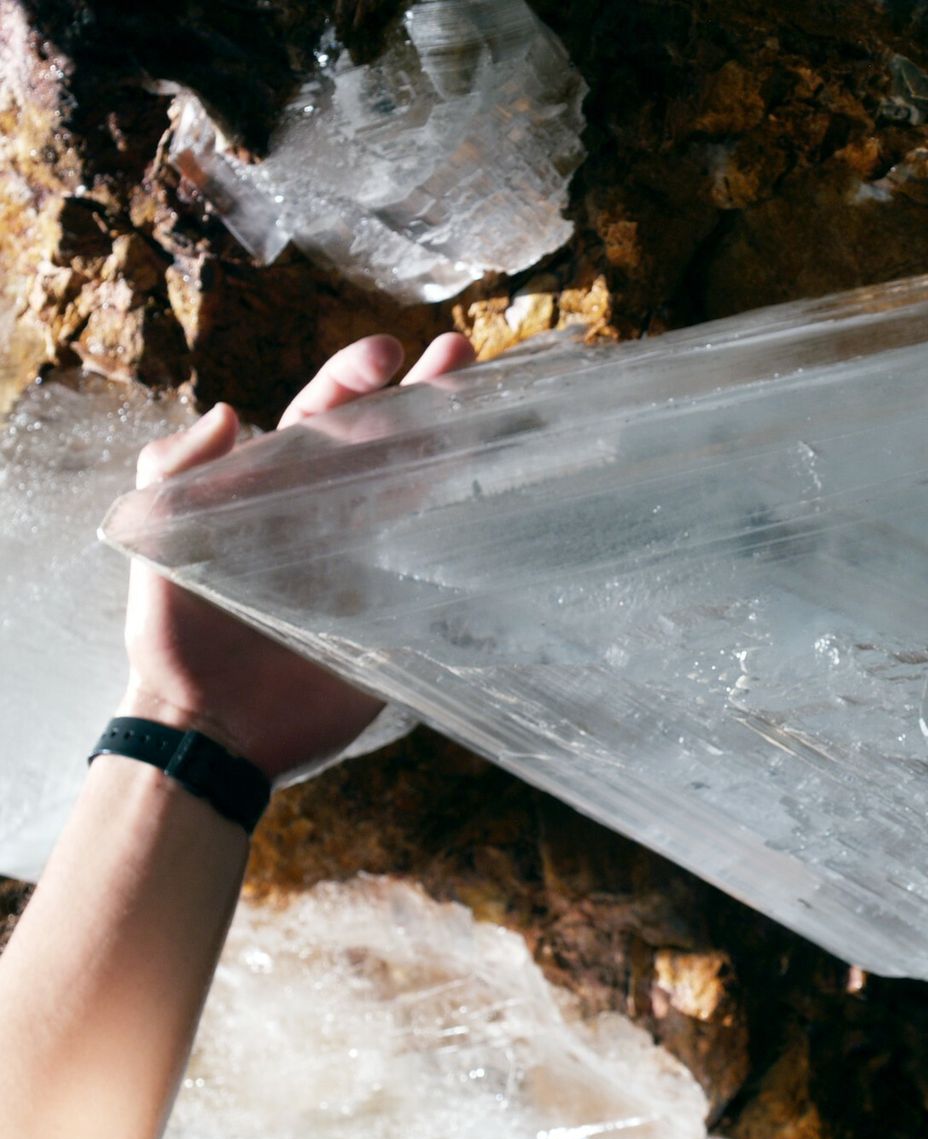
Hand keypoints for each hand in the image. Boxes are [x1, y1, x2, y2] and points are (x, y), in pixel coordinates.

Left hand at [118, 333, 476, 780]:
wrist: (212, 730)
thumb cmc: (175, 635)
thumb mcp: (154, 543)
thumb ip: (176, 476)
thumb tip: (229, 412)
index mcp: (275, 486)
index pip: (321, 415)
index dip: (351, 379)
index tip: (385, 352)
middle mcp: (329, 513)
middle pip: (385, 439)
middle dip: (424, 393)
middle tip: (463, 353)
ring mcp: (367, 560)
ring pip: (421, 488)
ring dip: (456, 445)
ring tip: (501, 407)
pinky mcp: (396, 611)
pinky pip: (443, 565)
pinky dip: (475, 532)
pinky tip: (507, 500)